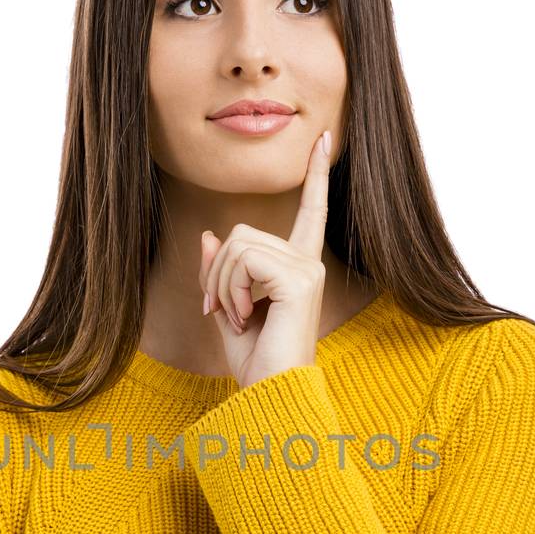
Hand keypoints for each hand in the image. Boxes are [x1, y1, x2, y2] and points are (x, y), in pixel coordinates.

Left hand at [199, 129, 331, 388]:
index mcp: (298, 266)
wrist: (271, 394)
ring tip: (233, 319)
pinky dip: (229, 291)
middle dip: (217, 273)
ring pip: (238, 246)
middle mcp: (309, 263)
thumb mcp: (227, 308)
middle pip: (242, 234)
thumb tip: (210, 235)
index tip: (324, 139)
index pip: (311, 211)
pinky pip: (244, 261)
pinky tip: (240, 318)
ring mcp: (307, 269)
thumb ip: (221, 271)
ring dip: (221, 286)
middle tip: (219, 312)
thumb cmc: (255, 359)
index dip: (316, 175)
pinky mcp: (299, 279)